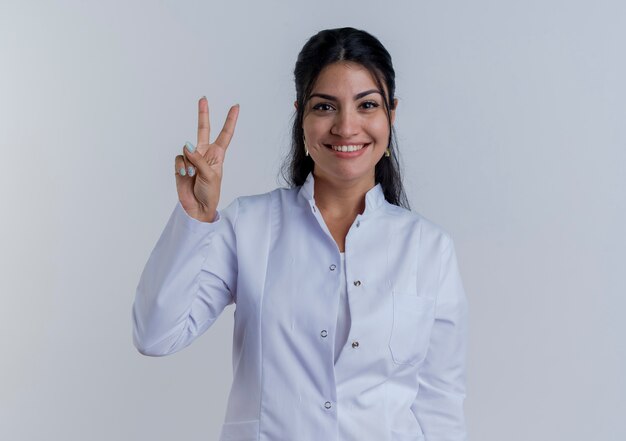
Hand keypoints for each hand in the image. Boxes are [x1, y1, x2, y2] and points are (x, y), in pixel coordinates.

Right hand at [175, 97, 239, 221]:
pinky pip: (179, 159)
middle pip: (203, 129)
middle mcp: (204, 154)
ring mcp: (191, 159)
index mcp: (217, 155)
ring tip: (193, 175)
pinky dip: (181, 166)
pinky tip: (185, 175)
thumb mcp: (210, 175)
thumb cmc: (210, 193)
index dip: (230, 120)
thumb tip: (186, 145)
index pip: (225, 134)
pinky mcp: (181, 165)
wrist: (197, 208)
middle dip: (203, 114)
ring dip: (189, 163)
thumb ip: (199, 159)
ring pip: (186, 149)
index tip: (236, 106)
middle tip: (203, 98)